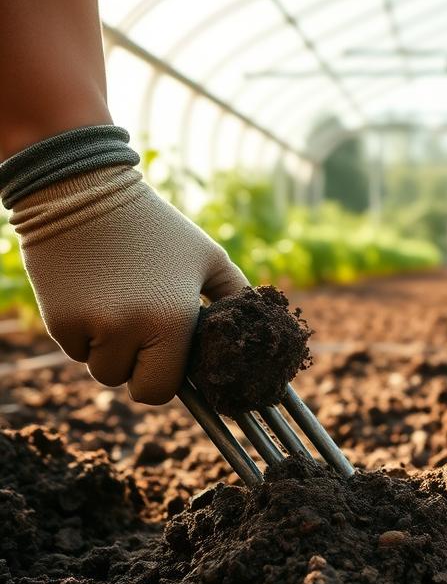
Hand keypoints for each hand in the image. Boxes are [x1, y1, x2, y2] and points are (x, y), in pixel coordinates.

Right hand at [9, 166, 247, 403]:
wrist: (84, 193)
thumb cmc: (156, 228)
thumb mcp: (208, 258)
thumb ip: (236, 298)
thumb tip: (252, 331)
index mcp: (173, 319)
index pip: (162, 390)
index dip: (165, 379)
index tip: (168, 360)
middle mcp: (130, 329)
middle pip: (130, 385)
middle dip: (138, 367)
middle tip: (144, 331)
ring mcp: (90, 326)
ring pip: (101, 370)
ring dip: (110, 351)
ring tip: (119, 305)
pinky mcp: (57, 320)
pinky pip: (74, 350)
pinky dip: (83, 335)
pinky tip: (92, 296)